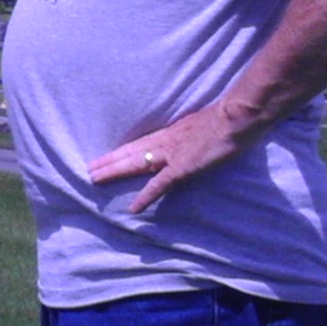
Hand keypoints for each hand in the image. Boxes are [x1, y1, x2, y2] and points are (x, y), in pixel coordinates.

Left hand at [85, 104, 260, 213]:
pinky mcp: (182, 167)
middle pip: (131, 152)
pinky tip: (134, 208)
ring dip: (115, 172)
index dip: (122, 151)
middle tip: (89, 169)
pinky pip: (160, 184)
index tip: (106, 156)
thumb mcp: (204, 123)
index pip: (140, 143)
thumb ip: (195, 133)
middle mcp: (167, 141)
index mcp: (173, 132)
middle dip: (110, 161)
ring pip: (137, 164)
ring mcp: (173, 154)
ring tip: (95, 179)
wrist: (237, 116)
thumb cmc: (228, 117)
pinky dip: (146, 196)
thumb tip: (193, 140)